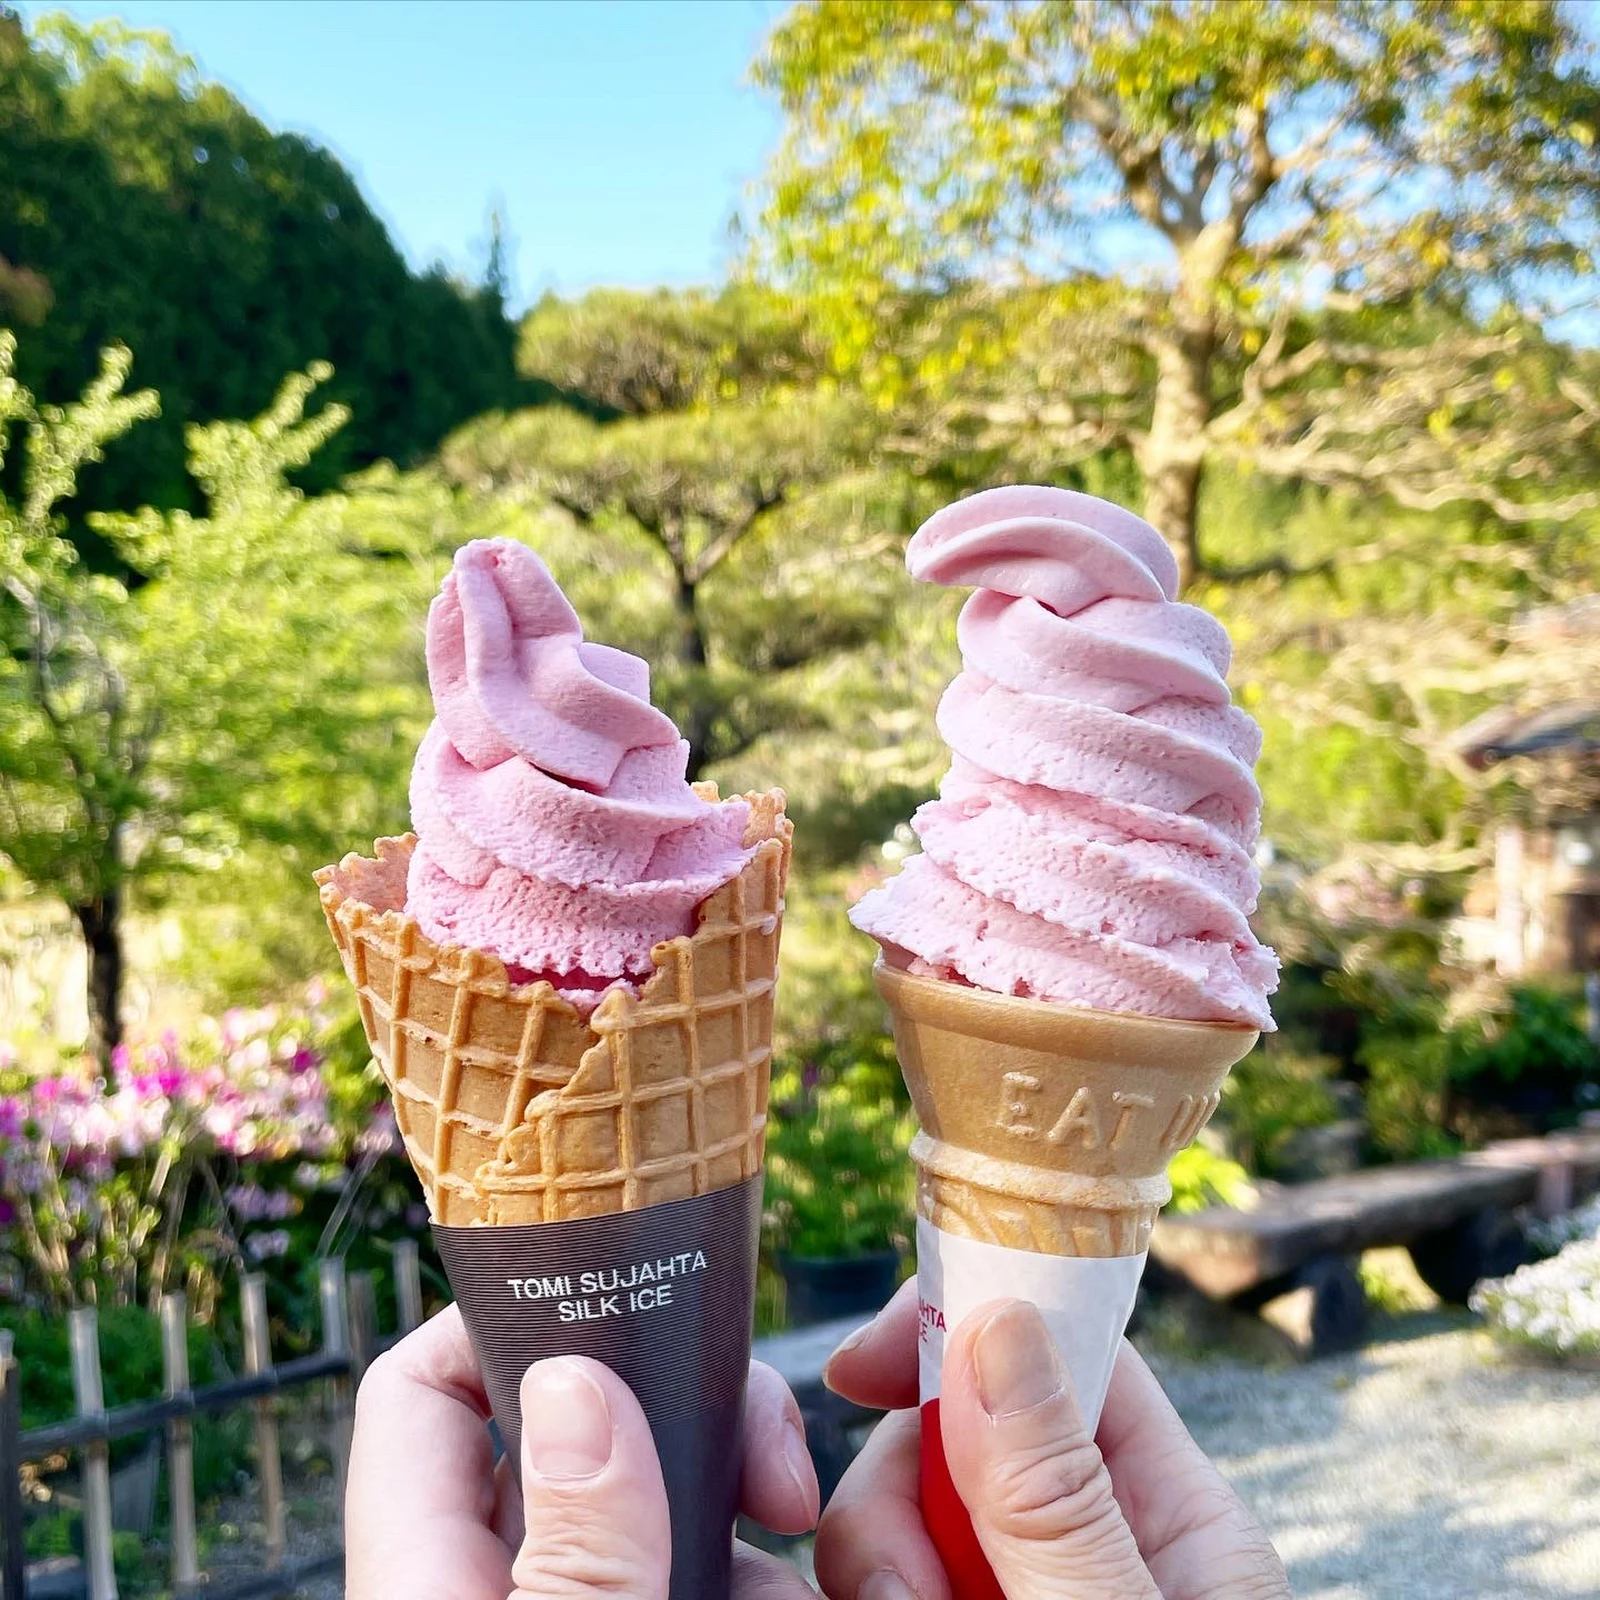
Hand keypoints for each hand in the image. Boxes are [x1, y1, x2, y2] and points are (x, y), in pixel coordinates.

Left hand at [347, 1305, 818, 1598]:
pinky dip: (761, 1574)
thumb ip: (577, 1543)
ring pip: (665, 1501)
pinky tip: (808, 1592)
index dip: (502, 1317)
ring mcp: (574, 1599)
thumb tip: (576, 1380)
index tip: (620, 1302)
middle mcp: (499, 1578)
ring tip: (803, 1529)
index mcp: (425, 1576)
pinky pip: (704, 1571)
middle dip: (694, 1417)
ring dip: (748, 1500)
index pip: (422, 1389)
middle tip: (774, 1461)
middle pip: (582, 1427)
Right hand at [815, 1280, 1288, 1599]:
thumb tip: (997, 1325)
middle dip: (897, 1493)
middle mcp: (1092, 1544)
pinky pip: (886, 1574)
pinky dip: (867, 1591)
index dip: (961, 1327)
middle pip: (957, 1435)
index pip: (1066, 1353)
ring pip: (903, 1512)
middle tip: (899, 1590)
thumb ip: (1059, 1501)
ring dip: (876, 1562)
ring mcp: (1018, 1586)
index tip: (862, 1366)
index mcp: (1175, 1522)